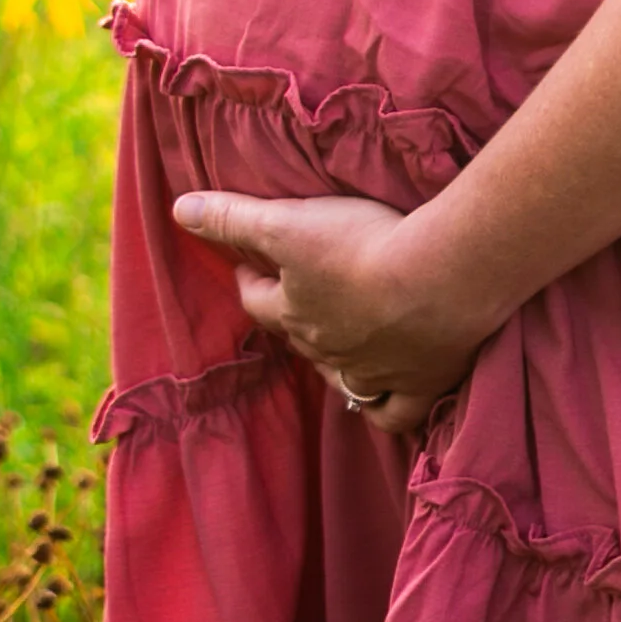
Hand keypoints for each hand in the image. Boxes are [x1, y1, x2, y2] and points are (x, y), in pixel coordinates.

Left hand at [170, 186, 490, 436]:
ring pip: (341, 377)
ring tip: (337, 340)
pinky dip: (383, 409)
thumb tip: (179, 209)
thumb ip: (235, 217)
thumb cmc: (363, 246)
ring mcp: (372, 372)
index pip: (257, 299)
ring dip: (332, 360)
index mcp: (295, 313)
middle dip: (291, 315)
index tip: (247, 265)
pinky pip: (393, 412)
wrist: (440, 279)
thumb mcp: (289, 222)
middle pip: (298, 337)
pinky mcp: (419, 384)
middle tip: (296, 292)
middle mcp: (327, 351)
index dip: (250, 280)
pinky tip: (380, 398)